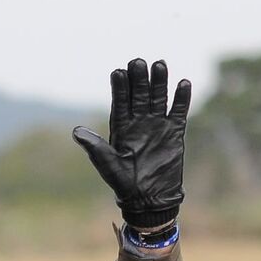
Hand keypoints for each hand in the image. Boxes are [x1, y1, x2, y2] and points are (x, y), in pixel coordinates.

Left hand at [70, 58, 190, 233]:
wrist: (149, 199)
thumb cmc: (124, 183)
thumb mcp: (108, 165)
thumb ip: (95, 148)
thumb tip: (76, 132)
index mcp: (121, 127)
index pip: (121, 102)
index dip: (120, 87)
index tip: (118, 72)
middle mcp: (139, 122)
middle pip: (139, 95)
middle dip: (139, 79)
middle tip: (138, 61)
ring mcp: (157, 126)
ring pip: (159, 98)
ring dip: (160, 83)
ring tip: (160, 64)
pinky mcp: (174, 133)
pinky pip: (178, 112)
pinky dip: (181, 99)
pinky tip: (183, 83)